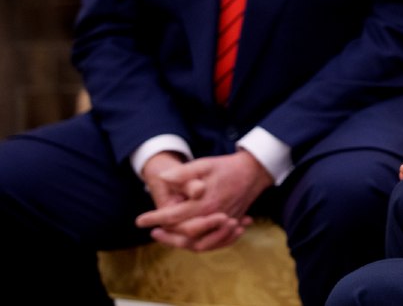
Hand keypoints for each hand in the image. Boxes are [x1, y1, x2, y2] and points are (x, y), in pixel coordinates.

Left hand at [135, 150, 272, 250]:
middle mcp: (214, 217)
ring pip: (199, 243)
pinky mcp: (231, 224)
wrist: (255, 171)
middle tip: (152, 231)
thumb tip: (162, 178)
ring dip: (181, 243)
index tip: (140, 221)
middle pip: (184, 235)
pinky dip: (200, 243)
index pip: (173, 216)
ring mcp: (224, 223)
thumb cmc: (227, 167)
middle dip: (166, 235)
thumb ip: (183, 172)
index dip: (154, 219)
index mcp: (204, 203)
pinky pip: (213, 242)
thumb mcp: (204, 164)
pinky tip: (189, 239)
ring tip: (167, 236)